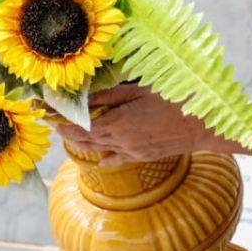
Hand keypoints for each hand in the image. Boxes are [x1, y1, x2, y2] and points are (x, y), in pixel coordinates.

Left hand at [53, 84, 215, 166]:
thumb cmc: (174, 99)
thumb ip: (110, 95)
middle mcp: (120, 141)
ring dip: (81, 141)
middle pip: (85, 138)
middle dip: (66, 130)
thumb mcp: (139, 91)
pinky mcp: (142, 156)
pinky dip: (104, 157)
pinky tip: (97, 158)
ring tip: (67, 133)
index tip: (48, 113)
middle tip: (52, 122)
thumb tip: (85, 96)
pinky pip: (117, 159)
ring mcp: (131, 151)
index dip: (62, 121)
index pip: (80, 125)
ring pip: (98, 149)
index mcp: (118, 123)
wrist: (203, 125)